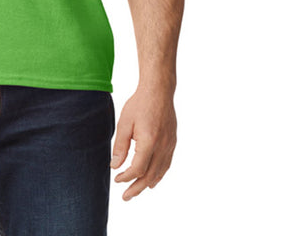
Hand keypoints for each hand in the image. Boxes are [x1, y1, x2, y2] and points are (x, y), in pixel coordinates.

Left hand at [110, 85, 176, 200]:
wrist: (159, 91)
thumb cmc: (139, 104)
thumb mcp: (124, 123)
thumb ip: (120, 146)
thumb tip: (115, 166)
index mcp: (149, 142)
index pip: (137, 169)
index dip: (126, 177)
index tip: (116, 179)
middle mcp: (162, 147)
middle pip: (150, 176)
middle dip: (136, 188)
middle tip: (125, 197)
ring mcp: (170, 145)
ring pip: (160, 172)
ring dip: (147, 184)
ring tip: (136, 191)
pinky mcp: (173, 142)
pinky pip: (166, 164)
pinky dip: (158, 175)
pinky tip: (152, 180)